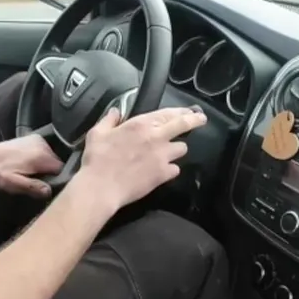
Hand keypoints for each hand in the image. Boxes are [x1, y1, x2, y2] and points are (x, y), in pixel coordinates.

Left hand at [0, 135, 63, 197]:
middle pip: (57, 163)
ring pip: (51, 158)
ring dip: (45, 166)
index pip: (61, 169)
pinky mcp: (33, 138)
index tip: (48, 186)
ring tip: (31, 174)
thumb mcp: (14, 184)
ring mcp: (38, 140)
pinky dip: (41, 159)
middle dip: (50, 173)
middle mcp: (43, 145)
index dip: (57, 179)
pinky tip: (29, 165)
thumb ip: (33, 187)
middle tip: (37, 181)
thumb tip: (50, 191)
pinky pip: (45, 152)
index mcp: (41, 156)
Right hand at [73, 107, 207, 211]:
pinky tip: (164, 170)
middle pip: (184, 126)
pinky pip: (176, 169)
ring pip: (182, 148)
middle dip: (195, 120)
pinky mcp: (163, 174)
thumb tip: (116, 112)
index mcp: (141, 124)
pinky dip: (171, 169)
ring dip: (177, 148)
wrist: (101, 187)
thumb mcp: (97, 134)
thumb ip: (109, 120)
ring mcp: (162, 156)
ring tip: (171, 151)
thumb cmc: (97, 159)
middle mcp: (156, 137)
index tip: (190, 111)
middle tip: (201, 119)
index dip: (183, 111)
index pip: (169, 113)